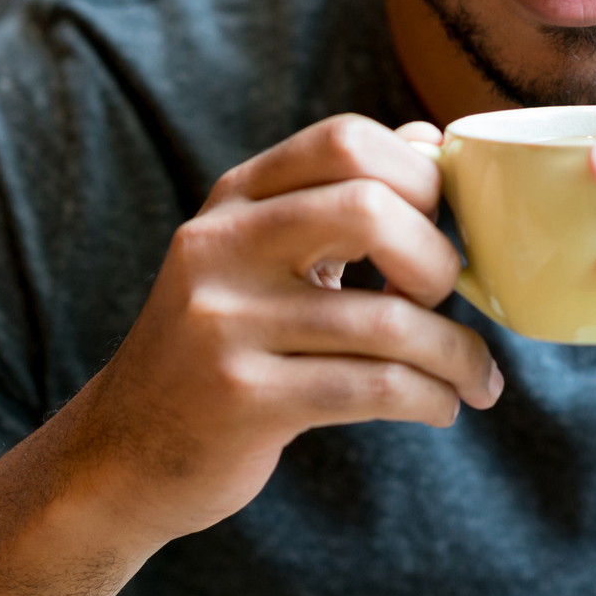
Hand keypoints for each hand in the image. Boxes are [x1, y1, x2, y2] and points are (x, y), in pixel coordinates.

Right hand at [55, 114, 501, 547]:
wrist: (122, 456)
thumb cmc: (220, 345)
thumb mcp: (257, 254)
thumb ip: (336, 196)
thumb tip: (430, 141)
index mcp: (233, 199)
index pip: (345, 140)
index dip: (418, 174)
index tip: (442, 223)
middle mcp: (221, 247)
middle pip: (368, 207)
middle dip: (437, 255)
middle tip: (449, 296)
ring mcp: (225, 324)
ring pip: (387, 320)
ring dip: (456, 352)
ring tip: (474, 375)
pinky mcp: (243, 400)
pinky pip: (374, 388)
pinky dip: (430, 397)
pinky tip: (442, 407)